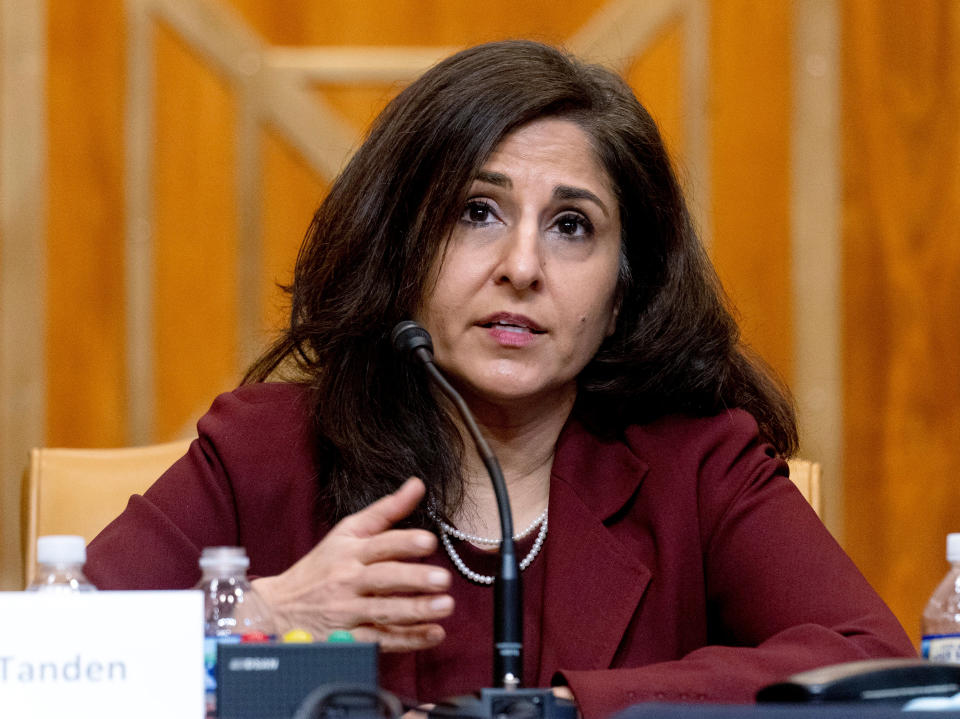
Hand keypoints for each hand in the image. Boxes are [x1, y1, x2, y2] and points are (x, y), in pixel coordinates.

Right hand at [253, 477, 452, 650]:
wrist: (278, 608)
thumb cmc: (320, 567)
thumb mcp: (347, 533)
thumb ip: (386, 510)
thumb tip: (418, 484)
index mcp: (349, 551)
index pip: (379, 544)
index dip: (404, 542)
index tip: (428, 542)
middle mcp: (348, 580)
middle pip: (383, 579)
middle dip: (413, 579)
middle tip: (442, 578)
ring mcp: (347, 612)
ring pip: (384, 611)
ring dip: (416, 610)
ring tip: (446, 605)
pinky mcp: (348, 640)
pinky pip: (381, 640)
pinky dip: (408, 639)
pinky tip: (434, 634)